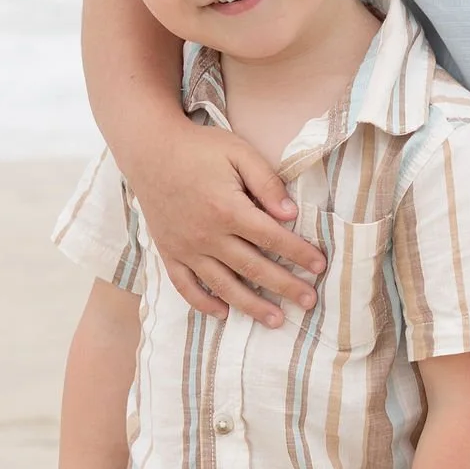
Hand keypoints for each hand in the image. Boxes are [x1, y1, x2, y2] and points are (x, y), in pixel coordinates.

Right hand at [143, 128, 326, 326]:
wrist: (149, 150)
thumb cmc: (199, 148)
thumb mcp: (239, 153)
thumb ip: (267, 182)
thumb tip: (291, 215)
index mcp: (228, 209)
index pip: (272, 238)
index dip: (299, 253)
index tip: (320, 266)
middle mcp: (207, 235)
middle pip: (253, 268)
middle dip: (285, 287)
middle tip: (308, 302)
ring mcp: (186, 248)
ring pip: (223, 285)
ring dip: (251, 306)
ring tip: (275, 320)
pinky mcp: (169, 252)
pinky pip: (186, 286)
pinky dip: (203, 303)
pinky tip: (222, 313)